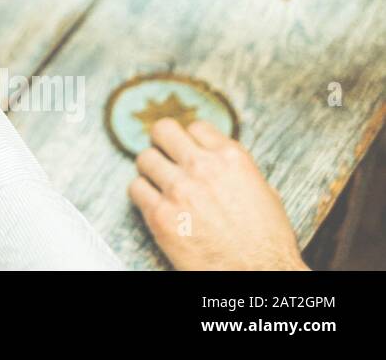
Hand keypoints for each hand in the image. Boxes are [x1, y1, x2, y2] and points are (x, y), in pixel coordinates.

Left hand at [129, 119, 306, 270]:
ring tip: (160, 184)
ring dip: (151, 170)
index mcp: (232, 158)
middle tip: (164, 156)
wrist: (257, 276)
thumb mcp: (264, 193)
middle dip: (162, 142)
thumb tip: (219, 161)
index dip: (191, 140)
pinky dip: (142, 195)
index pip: (196, 127)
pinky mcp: (160, 215)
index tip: (189, 151)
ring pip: (144, 158)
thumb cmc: (266, 242)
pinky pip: (135, 189)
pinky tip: (154, 204)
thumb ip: (237, 171)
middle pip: (163, 130)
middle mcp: (202, 168)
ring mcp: (178, 190)